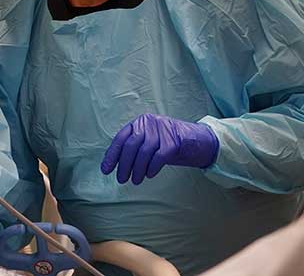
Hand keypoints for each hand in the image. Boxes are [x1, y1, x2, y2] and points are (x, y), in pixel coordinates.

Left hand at [100, 113, 219, 184]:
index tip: (106, 170)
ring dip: (137, 170)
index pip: (121, 138)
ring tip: (135, 181)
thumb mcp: (148, 143)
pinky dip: (152, 168)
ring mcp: (163, 130)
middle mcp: (149, 123)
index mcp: (140, 122)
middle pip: (131, 145)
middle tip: (121, 179)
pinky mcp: (174, 141)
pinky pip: (158, 157)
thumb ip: (133, 148)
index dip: (112, 155)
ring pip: (144, 152)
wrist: (197, 141)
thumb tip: (112, 163)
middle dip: (124, 165)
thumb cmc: (168, 144)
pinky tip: (149, 175)